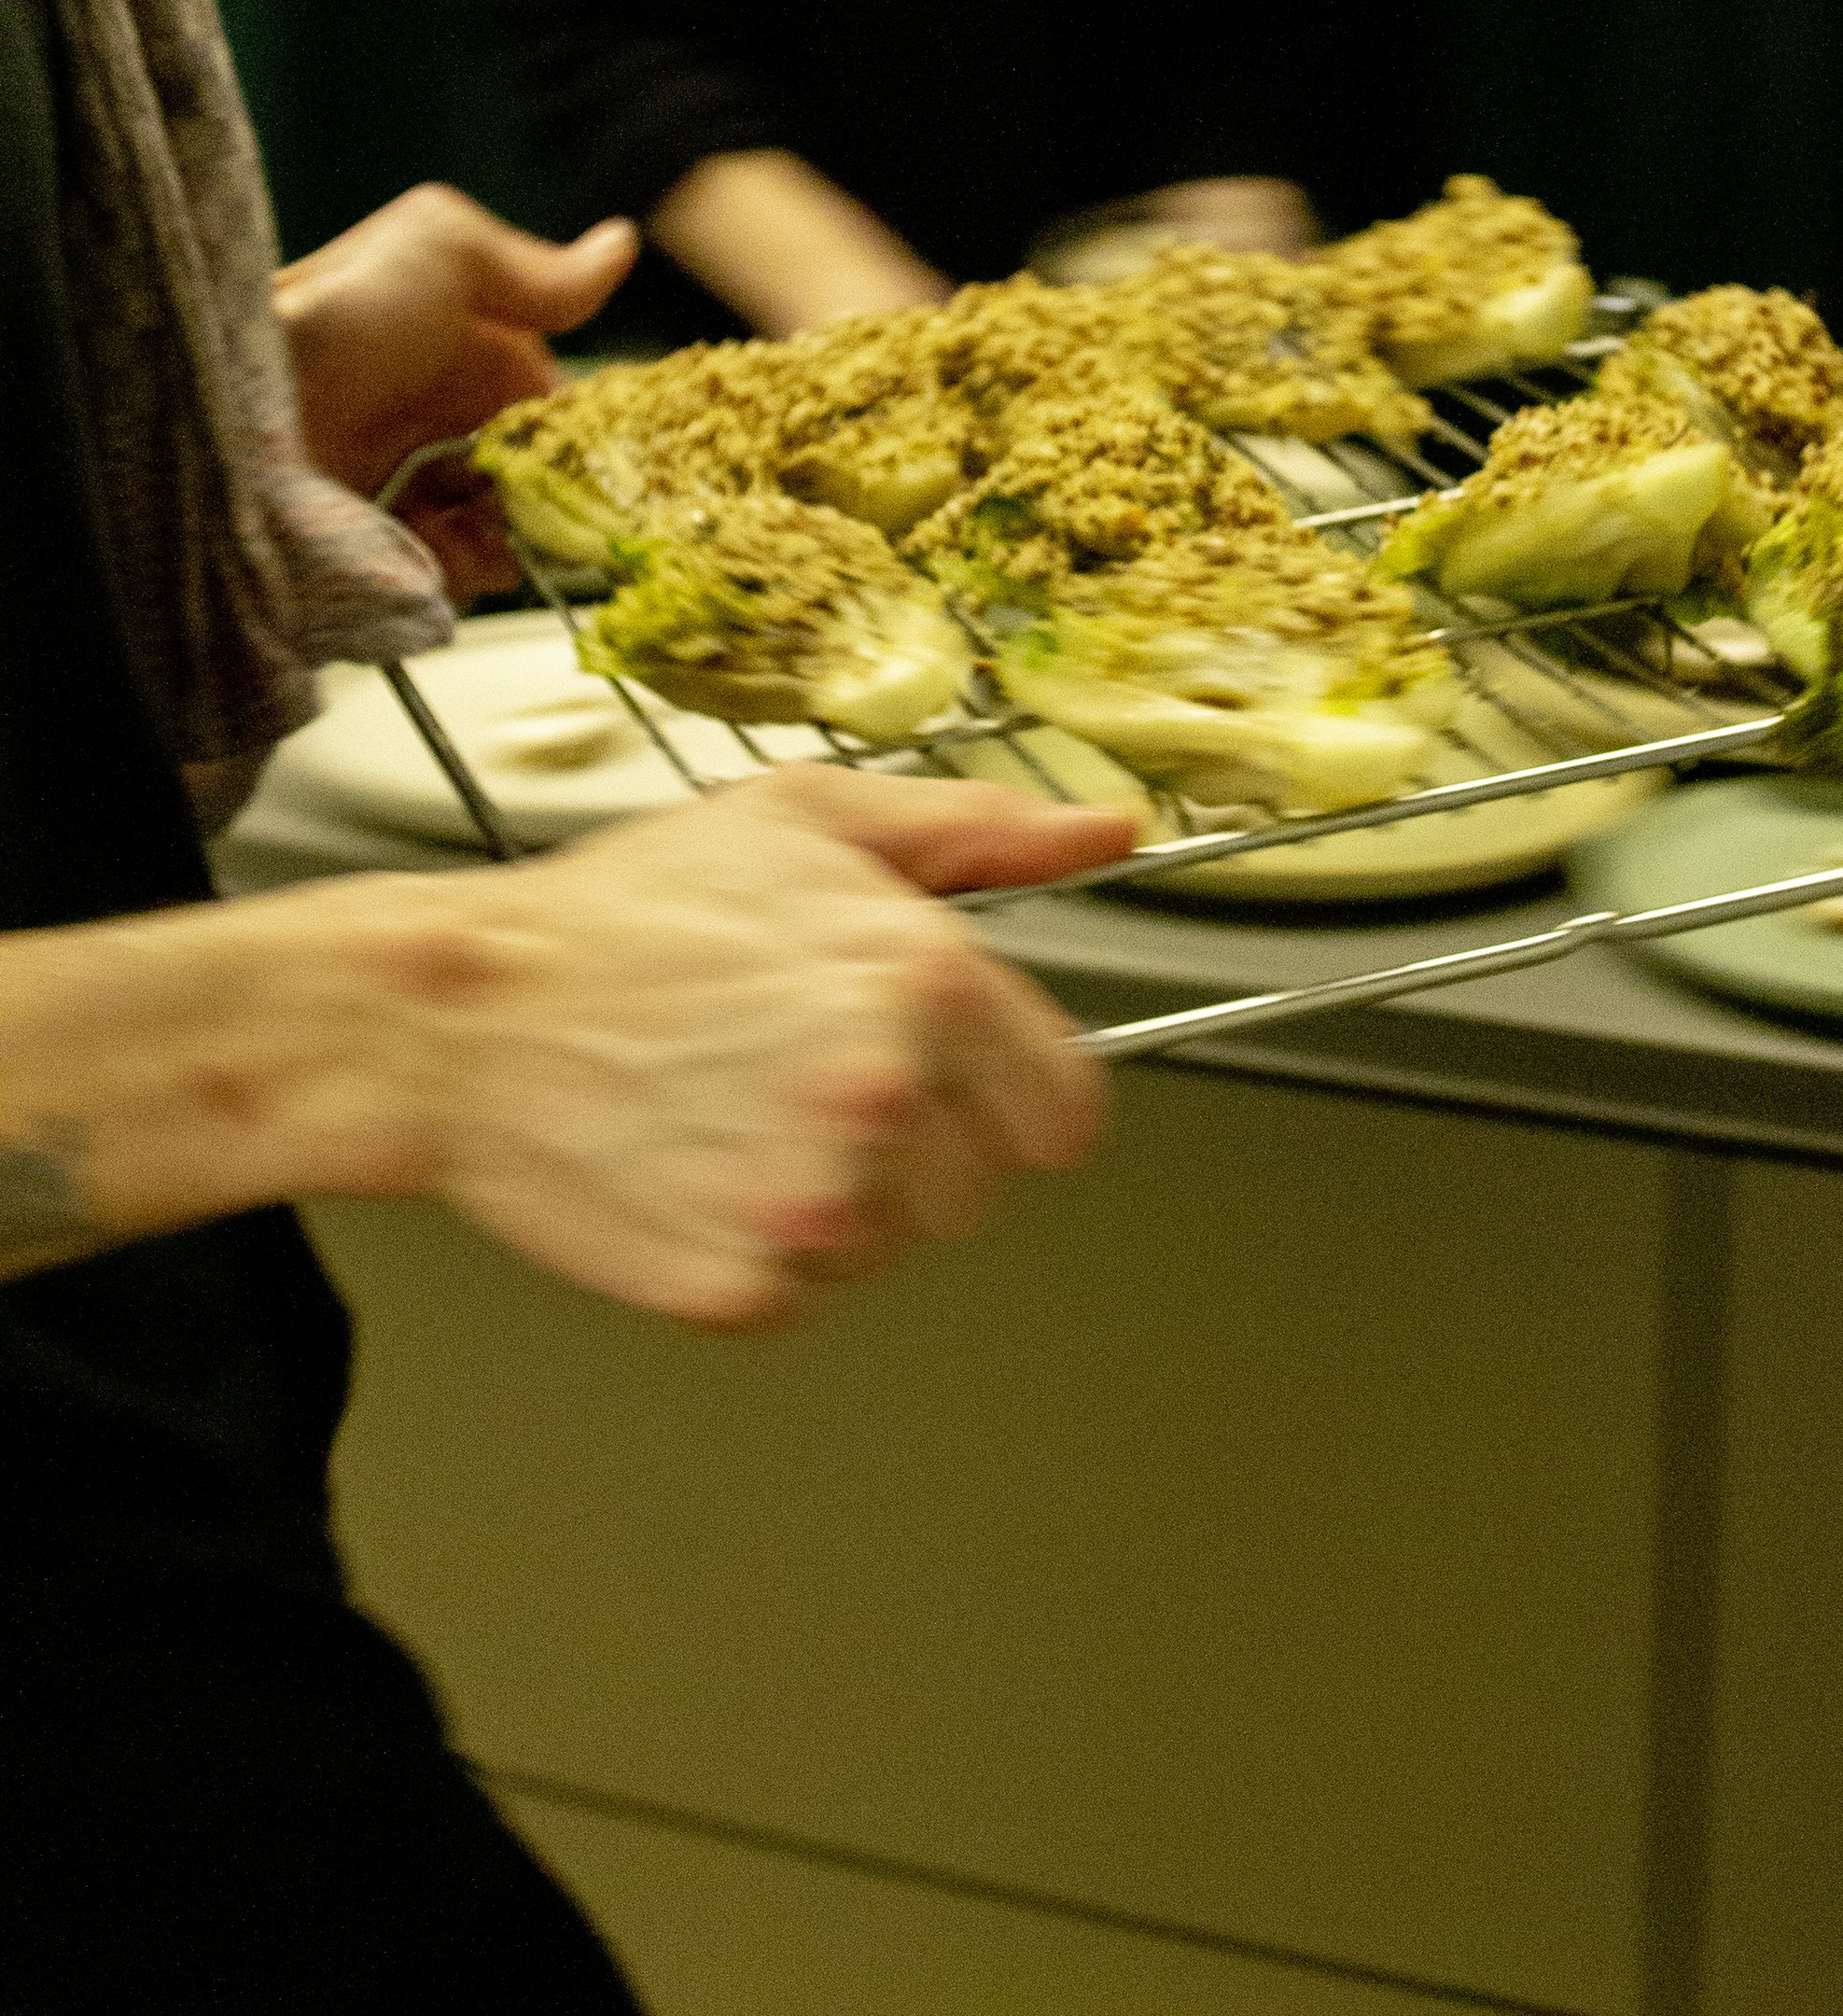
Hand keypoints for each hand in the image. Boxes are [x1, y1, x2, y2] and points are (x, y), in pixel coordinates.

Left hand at [274, 185, 636, 592]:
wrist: (231, 418)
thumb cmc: (337, 320)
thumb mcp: (439, 250)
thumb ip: (534, 267)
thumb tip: (621, 247)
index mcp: (458, 349)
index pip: (551, 397)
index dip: (587, 425)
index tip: (613, 450)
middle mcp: (434, 418)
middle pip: (535, 469)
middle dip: (559, 488)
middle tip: (564, 501)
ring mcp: (407, 486)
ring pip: (504, 524)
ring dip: (521, 531)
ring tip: (508, 527)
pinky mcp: (381, 548)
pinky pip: (455, 571)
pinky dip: (475, 567)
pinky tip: (466, 553)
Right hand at [381, 769, 1131, 1321]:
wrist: (463, 1011)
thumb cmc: (625, 907)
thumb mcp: (809, 818)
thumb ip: (979, 831)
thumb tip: (1109, 834)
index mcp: (920, 976)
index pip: (1064, 1110)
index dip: (1008, 1093)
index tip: (950, 1077)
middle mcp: (880, 1092)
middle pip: (981, 1187)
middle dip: (915, 1140)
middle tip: (796, 1072)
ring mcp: (809, 1202)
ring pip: (894, 1245)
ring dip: (837, 1199)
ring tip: (735, 1112)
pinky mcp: (736, 1285)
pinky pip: (803, 1295)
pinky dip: (757, 1253)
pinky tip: (693, 1169)